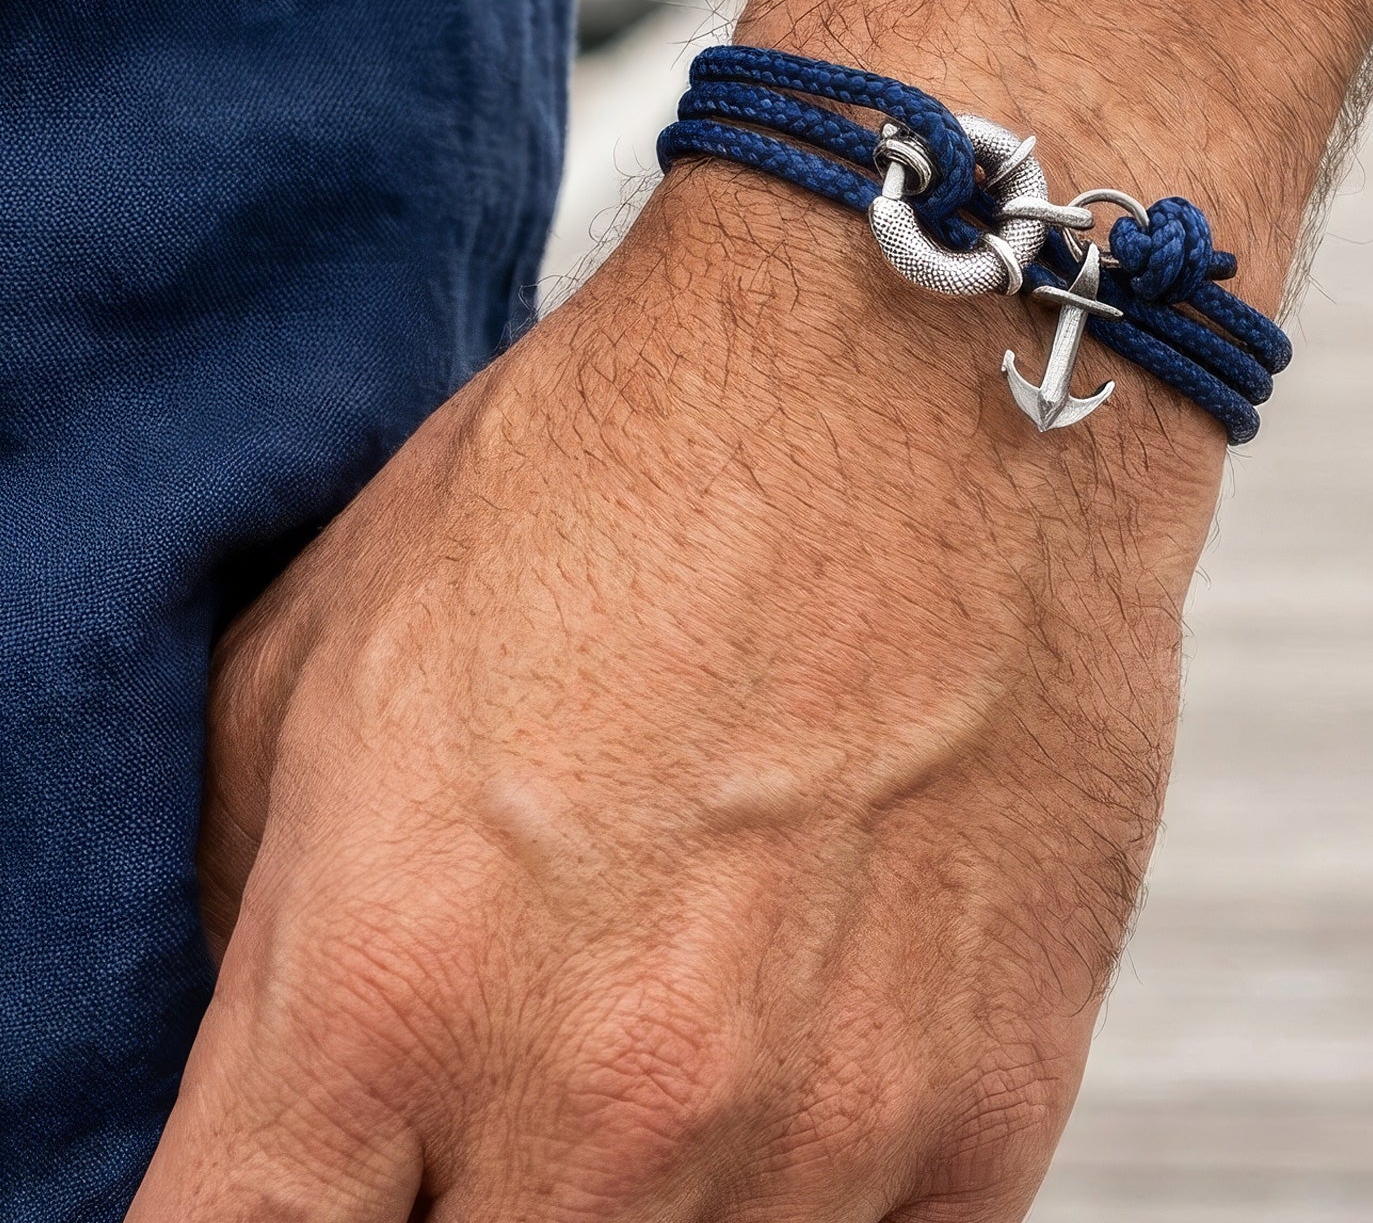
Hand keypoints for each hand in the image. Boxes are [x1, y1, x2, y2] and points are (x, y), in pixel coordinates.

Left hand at [131, 0, 1372, 1217]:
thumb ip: (253, 905)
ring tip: (659, 1046)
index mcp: (385, 987)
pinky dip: (808, 1197)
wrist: (933, 365)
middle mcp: (601, 1107)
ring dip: (641, 1202)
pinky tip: (798, 1067)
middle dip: (452, 1207)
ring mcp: (817, 1136)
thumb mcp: (336, 642)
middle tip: (486, 1099)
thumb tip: (254, 1068)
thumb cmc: (647, 457)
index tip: (302, 1184)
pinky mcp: (987, 1115)